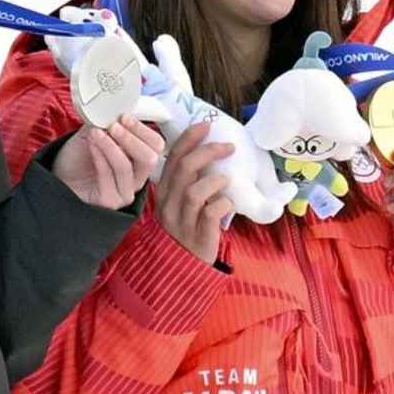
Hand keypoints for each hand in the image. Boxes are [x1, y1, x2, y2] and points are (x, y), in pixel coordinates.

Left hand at [50, 114, 165, 209]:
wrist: (58, 177)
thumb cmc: (77, 158)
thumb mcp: (94, 133)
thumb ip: (107, 122)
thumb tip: (115, 107)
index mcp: (139, 160)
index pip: (156, 145)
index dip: (143, 129)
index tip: (125, 116)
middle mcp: (136, 177)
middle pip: (150, 158)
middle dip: (132, 138)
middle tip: (114, 126)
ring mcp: (125, 191)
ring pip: (128, 166)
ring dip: (111, 146)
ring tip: (96, 134)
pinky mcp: (111, 200)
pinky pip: (109, 175)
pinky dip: (100, 156)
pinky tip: (91, 145)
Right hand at [154, 122, 233, 264]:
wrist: (180, 268)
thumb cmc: (187, 228)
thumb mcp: (180, 203)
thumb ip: (189, 181)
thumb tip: (212, 153)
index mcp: (164, 192)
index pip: (173, 158)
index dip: (189, 138)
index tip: (207, 125)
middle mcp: (169, 204)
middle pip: (184, 169)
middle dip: (207, 151)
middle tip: (228, 147)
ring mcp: (181, 222)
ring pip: (194, 192)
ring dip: (215, 179)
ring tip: (227, 179)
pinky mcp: (197, 237)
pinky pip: (209, 214)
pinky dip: (222, 204)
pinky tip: (227, 203)